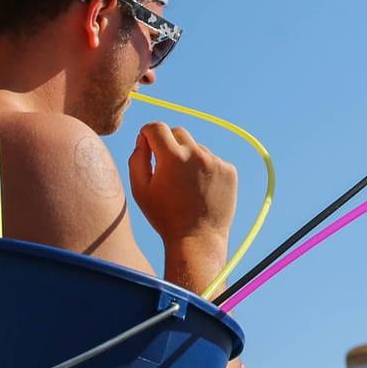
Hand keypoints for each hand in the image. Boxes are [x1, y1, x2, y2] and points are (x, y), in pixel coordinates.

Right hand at [129, 123, 236, 287]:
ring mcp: (216, 162)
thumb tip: (144, 139)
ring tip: (184, 186)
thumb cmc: (165, 216)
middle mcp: (197, 154)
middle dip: (168, 144)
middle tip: (165, 167)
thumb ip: (137, 158)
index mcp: (172, 157)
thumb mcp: (140, 189)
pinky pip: (211, 160)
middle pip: (178, 133)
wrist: (197, 240)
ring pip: (196, 148)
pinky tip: (199, 190)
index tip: (146, 144)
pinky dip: (203, 169)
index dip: (147, 134)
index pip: (156, 127)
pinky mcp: (229, 170)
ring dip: (188, 159)